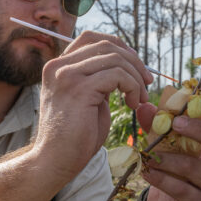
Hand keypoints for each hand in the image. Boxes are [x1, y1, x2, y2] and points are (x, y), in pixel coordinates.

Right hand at [35, 30, 152, 177]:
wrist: (54, 162)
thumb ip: (98, 80)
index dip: (120, 47)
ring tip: (139, 99)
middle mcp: (58, 66)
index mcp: (58, 66)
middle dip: (134, 62)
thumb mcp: (88, 99)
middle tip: (146, 83)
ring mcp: (67, 75)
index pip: (93, 38)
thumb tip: (125, 67)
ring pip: (115, 58)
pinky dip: (132, 87)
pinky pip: (117, 74)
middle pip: (107, 45)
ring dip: (135, 77)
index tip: (135, 68)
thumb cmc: (74, 137)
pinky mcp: (79, 89)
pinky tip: (133, 104)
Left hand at [134, 91, 200, 200]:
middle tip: (175, 123)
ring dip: (169, 159)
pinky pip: (181, 190)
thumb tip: (144, 107)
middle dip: (200, 131)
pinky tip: (146, 172)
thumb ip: (157, 125)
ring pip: (196, 168)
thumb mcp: (166, 144)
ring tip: (149, 155)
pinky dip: (161, 179)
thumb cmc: (173, 167)